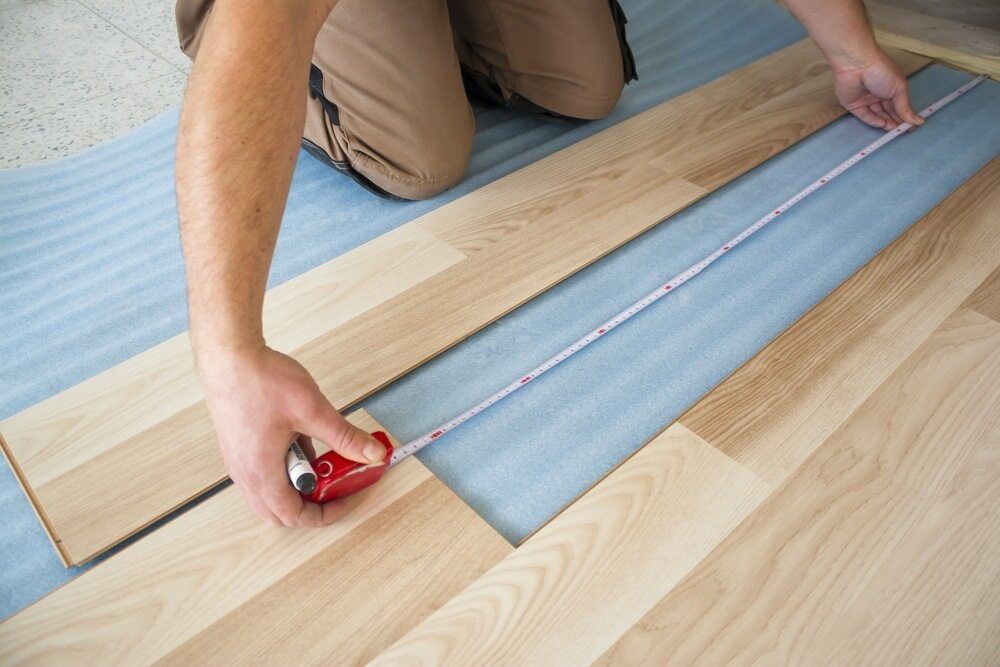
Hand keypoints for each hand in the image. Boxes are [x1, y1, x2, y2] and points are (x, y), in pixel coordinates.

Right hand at [198, 345, 385, 526]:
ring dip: (300, 485)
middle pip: (281, 513)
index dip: (327, 514)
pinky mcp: (240, 447)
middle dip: (313, 505)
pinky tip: (304, 440)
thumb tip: (372, 454)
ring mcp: (240, 462)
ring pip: (272, 493)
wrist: (228, 356)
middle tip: (337, 485)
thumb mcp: (313, 410)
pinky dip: (288, 469)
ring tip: (323, 459)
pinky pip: (265, 473)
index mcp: (262, 474)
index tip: (348, 498)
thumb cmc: (260, 381)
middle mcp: (246, 474)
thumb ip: (344, 437)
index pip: (296, 516)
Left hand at [832, 47, 923, 129]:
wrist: (857, 64)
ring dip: (886, 123)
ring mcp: (866, 100)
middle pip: (889, 112)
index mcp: (892, 88)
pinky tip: (883, 124)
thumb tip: (918, 121)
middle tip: (903, 132)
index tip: (912, 127)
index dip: (906, 116)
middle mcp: (880, 94)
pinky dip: (874, 121)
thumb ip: (905, 107)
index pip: (900, 106)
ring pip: (878, 115)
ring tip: (894, 131)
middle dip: (896, 122)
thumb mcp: (899, 88)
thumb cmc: (881, 70)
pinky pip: (865, 116)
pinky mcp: (854, 105)